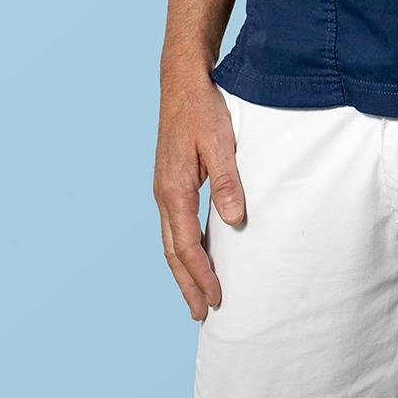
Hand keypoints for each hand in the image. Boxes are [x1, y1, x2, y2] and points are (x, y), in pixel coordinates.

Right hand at [153, 78, 244, 319]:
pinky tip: (193, 255)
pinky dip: (182, 248)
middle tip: (202, 314)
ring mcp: (164, 189)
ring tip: (195, 296)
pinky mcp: (169, 182)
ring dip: (183, 271)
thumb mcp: (219, 141)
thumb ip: (227, 180)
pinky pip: (173, 226)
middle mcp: (164, 194)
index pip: (187, 245)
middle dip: (187, 284)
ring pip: (170, 241)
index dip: (202, 274)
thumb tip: (233, 220)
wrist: (182, 82)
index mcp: (174, 189)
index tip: (217, 298)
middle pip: (173, 252)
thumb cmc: (203, 109)